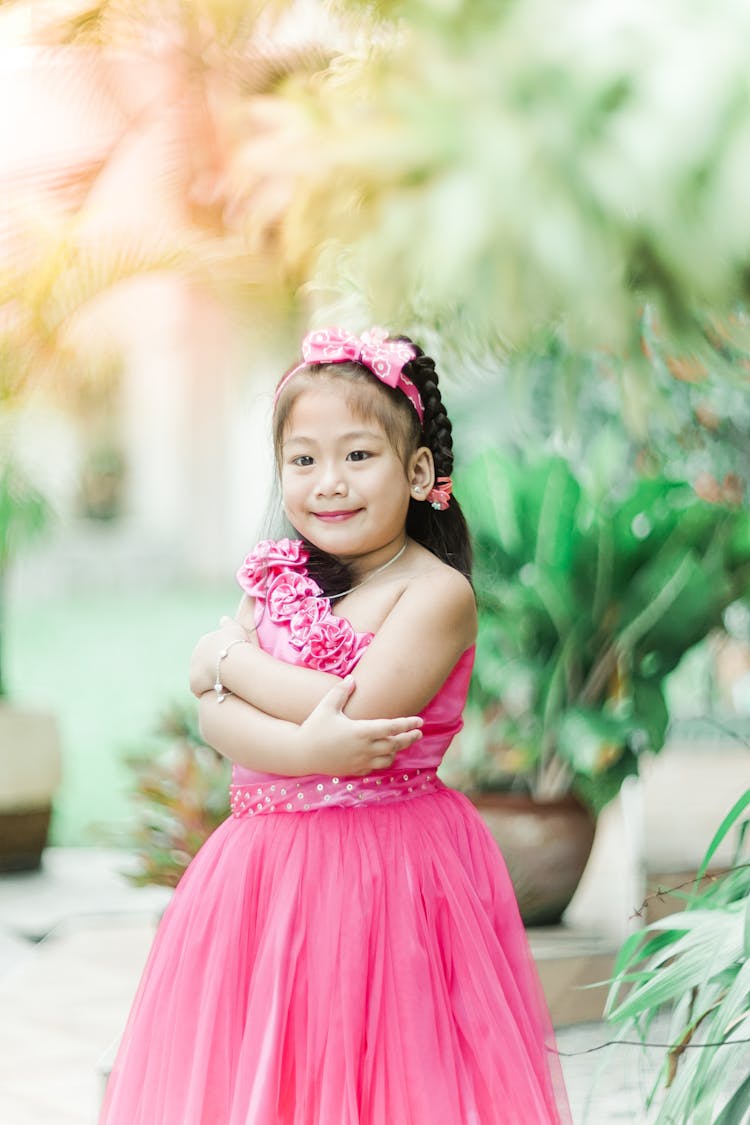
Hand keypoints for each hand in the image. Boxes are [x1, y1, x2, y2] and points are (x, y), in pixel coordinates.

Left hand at [189, 617, 251, 696]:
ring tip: (225, 686)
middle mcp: (196, 653)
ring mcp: (193, 668)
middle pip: (204, 662)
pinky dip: (208, 691)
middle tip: (228, 675)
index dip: (221, 656)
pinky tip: (219, 693)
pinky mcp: (194, 683)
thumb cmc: (236, 644)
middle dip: (214, 668)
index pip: (211, 649)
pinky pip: (200, 689)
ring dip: (210, 680)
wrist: (230, 661)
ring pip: (201, 676)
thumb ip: (228, 623)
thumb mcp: (235, 628)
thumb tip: (223, 619)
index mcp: (205, 641)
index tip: (230, 662)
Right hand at [297, 676, 422, 775]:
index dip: (407, 724)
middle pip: (395, 745)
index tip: (419, 721)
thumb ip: (341, 691)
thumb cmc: (314, 727)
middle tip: (419, 733)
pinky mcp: (354, 770)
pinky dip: (383, 761)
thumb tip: (352, 678)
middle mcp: (364, 748)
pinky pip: (375, 768)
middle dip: (409, 738)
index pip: (391, 728)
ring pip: (388, 759)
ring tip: (401, 743)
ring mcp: (360, 761)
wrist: (301, 753)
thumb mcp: (326, 706)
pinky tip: (383, 755)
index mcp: (361, 731)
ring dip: (397, 751)